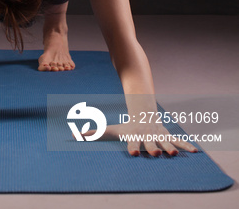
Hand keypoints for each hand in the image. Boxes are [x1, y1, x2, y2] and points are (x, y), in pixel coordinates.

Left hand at [83, 122, 198, 156]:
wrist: (143, 113)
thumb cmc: (125, 127)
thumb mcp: (110, 130)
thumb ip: (93, 133)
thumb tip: (73, 135)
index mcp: (134, 136)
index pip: (132, 142)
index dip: (132, 147)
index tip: (133, 153)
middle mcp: (147, 136)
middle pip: (149, 143)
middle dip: (152, 148)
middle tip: (155, 154)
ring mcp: (158, 135)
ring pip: (165, 142)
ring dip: (170, 148)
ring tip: (174, 154)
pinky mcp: (167, 136)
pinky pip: (178, 141)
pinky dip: (186, 146)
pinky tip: (195, 152)